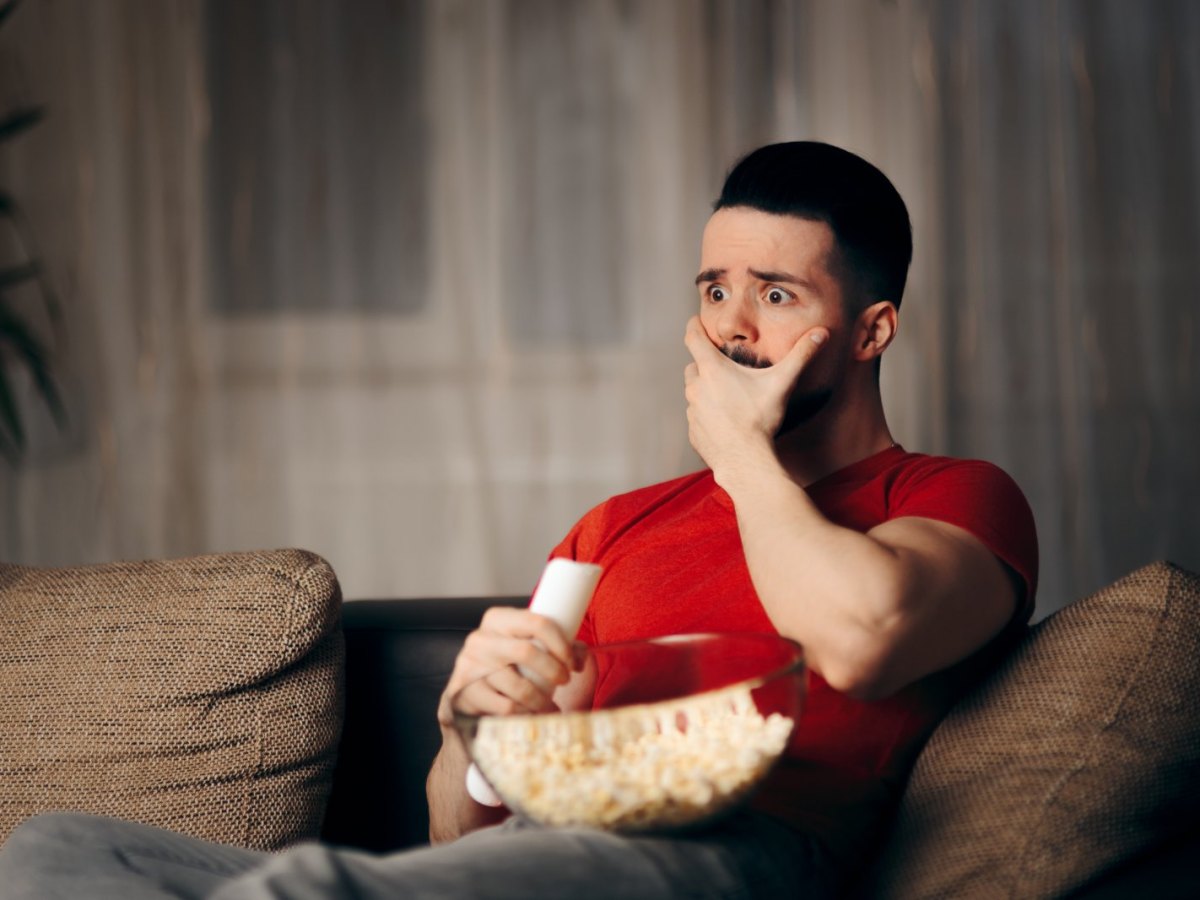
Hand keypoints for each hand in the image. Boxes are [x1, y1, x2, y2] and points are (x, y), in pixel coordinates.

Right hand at [436, 606, 582, 729]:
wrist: (471, 692)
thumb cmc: (510, 666)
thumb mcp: (532, 647)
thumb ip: (561, 646)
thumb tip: (580, 657)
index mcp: (498, 619)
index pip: (536, 622)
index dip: (561, 644)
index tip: (572, 663)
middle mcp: (481, 639)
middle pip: (527, 652)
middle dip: (553, 671)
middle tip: (564, 682)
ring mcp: (469, 666)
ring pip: (518, 686)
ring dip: (542, 701)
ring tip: (550, 706)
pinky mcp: (465, 693)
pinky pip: (505, 707)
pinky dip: (524, 714)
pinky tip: (530, 714)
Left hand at [683, 316, 827, 476]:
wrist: (745, 461)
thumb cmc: (760, 420)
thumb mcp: (781, 383)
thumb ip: (801, 356)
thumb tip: (821, 333)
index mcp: (712, 370)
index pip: (693, 338)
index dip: (694, 326)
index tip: (694, 320)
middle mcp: (696, 387)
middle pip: (693, 366)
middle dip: (704, 363)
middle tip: (722, 367)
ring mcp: (692, 411)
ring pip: (693, 392)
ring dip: (705, 390)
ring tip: (727, 397)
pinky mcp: (693, 432)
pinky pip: (696, 417)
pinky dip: (706, 415)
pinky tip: (725, 422)